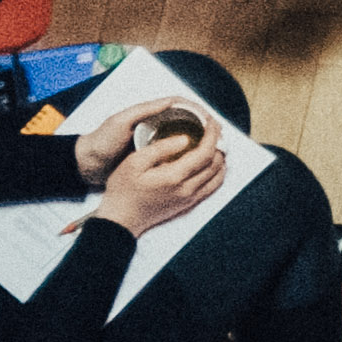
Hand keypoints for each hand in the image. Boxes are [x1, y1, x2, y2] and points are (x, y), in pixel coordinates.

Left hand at [73, 96, 202, 186]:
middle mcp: (155, 124)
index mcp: (149, 113)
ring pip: (186, 136)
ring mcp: (156, 140)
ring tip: (214, 149)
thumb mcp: (121, 122)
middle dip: (206, 126)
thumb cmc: (102, 141)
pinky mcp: (155, 155)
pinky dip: (191, 155)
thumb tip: (170, 101)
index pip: (180, 105)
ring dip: (202, 141)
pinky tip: (198, 162)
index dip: (198, 110)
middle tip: (218, 137)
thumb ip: (143, 110)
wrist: (88, 164)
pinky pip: (178, 153)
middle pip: (188, 120)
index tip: (210, 121)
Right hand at [88, 109, 224, 230]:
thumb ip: (160, 148)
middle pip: (215, 163)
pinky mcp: (188, 204)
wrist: (122, 219)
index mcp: (175, 176)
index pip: (205, 152)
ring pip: (217, 176)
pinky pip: (212, 187)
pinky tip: (212, 164)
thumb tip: (184, 138)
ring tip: (215, 143)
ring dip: (220, 158)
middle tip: (215, 130)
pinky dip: (218, 173)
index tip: (212, 123)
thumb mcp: (134, 162)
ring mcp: (190, 198)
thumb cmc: (123, 190)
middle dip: (219, 143)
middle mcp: (188, 189)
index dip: (212, 135)